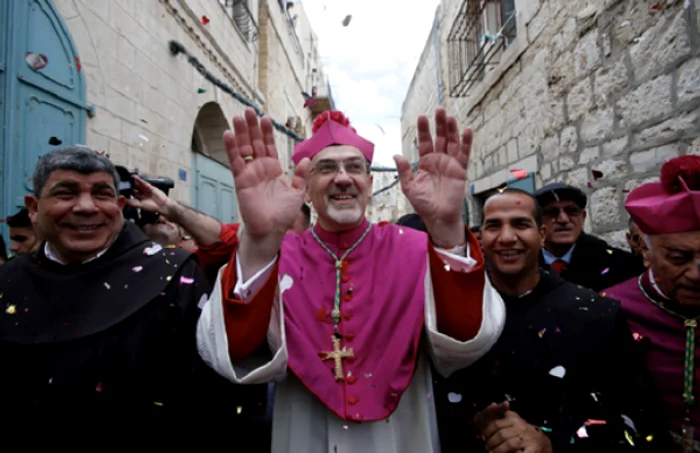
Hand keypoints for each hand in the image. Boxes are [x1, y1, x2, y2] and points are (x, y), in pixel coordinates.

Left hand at [126, 175, 173, 215]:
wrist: (162, 206)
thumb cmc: (152, 207)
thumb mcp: (140, 205)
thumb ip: (132, 202)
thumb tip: (124, 199)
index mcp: (139, 198)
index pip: (131, 193)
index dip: (126, 190)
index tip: (120, 188)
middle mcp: (142, 193)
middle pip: (134, 187)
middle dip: (129, 185)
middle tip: (122, 181)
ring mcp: (145, 189)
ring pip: (137, 184)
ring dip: (133, 181)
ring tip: (127, 177)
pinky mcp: (149, 186)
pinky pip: (143, 182)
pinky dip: (138, 180)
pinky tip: (134, 177)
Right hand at [223, 108, 310, 240]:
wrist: (272, 230)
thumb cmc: (283, 215)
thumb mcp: (297, 192)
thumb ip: (300, 175)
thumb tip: (307, 159)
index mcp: (273, 169)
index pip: (269, 146)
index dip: (266, 132)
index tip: (264, 118)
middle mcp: (260, 168)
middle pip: (254, 142)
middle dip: (252, 127)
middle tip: (248, 110)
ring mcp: (249, 173)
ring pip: (243, 148)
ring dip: (241, 132)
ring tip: (238, 116)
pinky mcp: (241, 180)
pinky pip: (235, 161)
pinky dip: (231, 147)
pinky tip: (229, 134)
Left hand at [393, 108, 471, 244]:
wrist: (438, 217)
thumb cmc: (423, 204)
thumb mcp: (409, 187)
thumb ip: (404, 171)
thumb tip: (396, 155)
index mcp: (425, 162)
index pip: (425, 142)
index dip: (424, 130)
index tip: (422, 117)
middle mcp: (438, 160)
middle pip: (440, 138)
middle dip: (439, 124)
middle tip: (439, 110)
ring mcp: (450, 164)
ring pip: (452, 142)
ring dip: (451, 129)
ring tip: (449, 117)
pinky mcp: (460, 170)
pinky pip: (464, 154)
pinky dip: (466, 142)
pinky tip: (467, 130)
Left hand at [475, 403, 552, 452]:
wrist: (541, 441)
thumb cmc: (522, 429)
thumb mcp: (513, 419)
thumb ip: (502, 412)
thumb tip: (493, 404)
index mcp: (514, 419)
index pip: (496, 424)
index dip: (488, 432)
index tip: (483, 437)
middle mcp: (521, 427)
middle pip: (501, 435)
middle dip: (491, 442)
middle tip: (486, 447)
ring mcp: (527, 439)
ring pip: (509, 444)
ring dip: (498, 450)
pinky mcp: (532, 449)